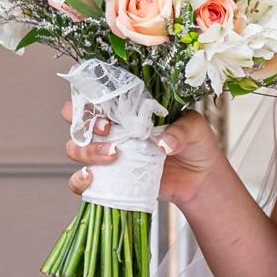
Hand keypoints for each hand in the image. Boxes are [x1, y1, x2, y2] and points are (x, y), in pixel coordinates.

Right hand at [68, 106, 224, 207]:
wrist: (201, 179)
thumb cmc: (195, 145)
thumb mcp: (194, 129)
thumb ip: (181, 131)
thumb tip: (164, 143)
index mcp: (127, 108)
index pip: (95, 95)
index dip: (90, 100)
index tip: (108, 113)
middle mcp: (112, 128)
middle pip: (77, 120)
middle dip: (84, 124)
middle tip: (108, 131)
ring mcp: (107, 154)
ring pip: (75, 148)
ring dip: (86, 151)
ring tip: (113, 156)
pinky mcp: (109, 180)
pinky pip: (80, 181)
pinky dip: (79, 181)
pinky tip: (92, 179)